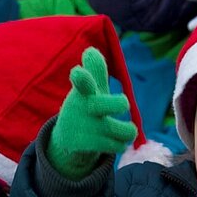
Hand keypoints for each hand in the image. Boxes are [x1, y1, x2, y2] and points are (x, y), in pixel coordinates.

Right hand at [47, 48, 137, 180]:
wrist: (68, 134)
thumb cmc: (86, 103)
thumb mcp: (90, 87)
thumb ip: (95, 69)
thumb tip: (91, 51)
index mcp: (84, 90)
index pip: (82, 81)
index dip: (81, 76)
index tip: (77, 72)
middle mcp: (86, 107)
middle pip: (118, 104)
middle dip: (122, 103)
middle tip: (122, 104)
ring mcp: (88, 128)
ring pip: (124, 131)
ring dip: (128, 130)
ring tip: (124, 129)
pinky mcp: (89, 145)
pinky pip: (118, 145)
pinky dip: (120, 143)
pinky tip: (114, 140)